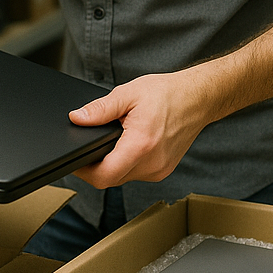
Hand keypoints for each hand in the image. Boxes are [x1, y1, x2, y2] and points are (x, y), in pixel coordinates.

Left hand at [69, 70, 211, 187]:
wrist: (198, 98)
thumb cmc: (167, 94)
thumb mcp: (128, 94)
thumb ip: (100, 109)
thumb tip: (77, 118)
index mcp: (141, 145)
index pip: (103, 175)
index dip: (83, 171)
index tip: (74, 161)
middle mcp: (152, 163)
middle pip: (111, 179)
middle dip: (96, 166)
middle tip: (90, 146)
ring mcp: (159, 170)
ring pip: (123, 177)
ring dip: (113, 165)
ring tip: (114, 141)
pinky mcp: (163, 170)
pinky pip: (136, 174)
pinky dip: (127, 163)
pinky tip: (128, 145)